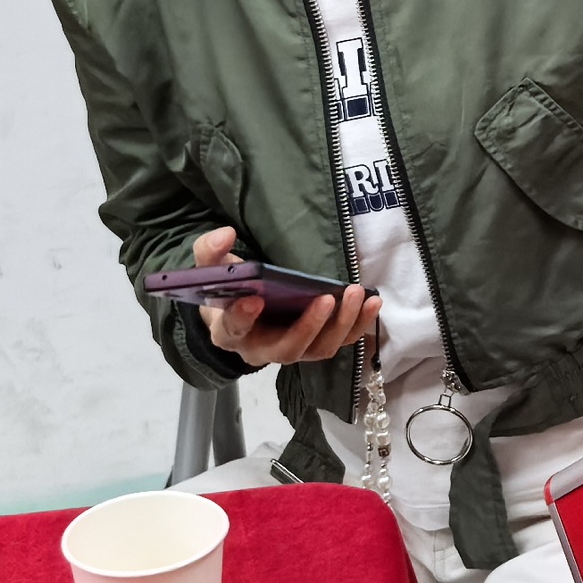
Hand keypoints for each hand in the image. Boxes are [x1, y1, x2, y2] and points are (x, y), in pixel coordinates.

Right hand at [188, 226, 380, 367]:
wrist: (242, 309)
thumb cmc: (229, 290)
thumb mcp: (212, 270)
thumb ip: (210, 252)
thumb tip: (224, 233)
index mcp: (229, 332)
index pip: (233, 330)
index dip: (242, 318)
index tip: (255, 298)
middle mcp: (261, 349)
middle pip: (286, 349)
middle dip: (308, 326)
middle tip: (326, 298)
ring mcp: (292, 349)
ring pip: (318, 349)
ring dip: (340, 324)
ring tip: (355, 293)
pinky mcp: (316, 344)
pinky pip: (340, 341)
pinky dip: (358, 325)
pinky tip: (372, 302)